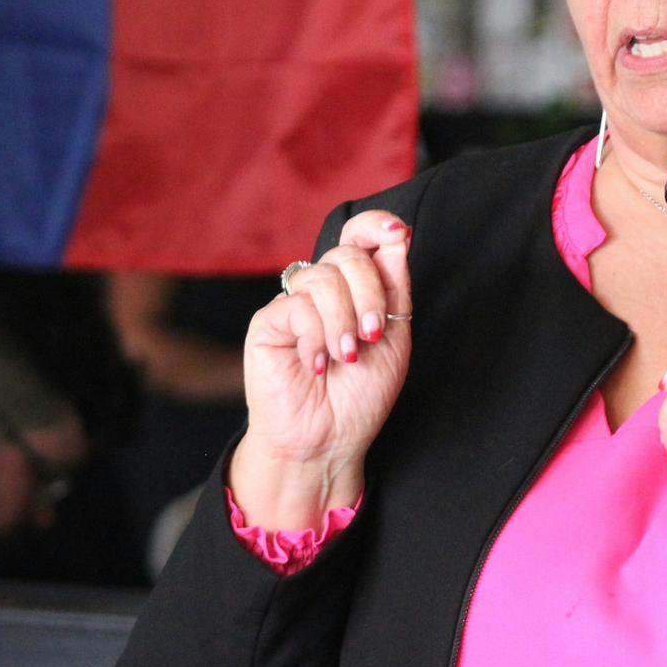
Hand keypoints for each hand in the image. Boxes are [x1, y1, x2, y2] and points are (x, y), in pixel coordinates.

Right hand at [231, 212, 412, 527]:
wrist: (329, 440)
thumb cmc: (361, 395)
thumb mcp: (394, 337)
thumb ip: (394, 286)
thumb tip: (397, 233)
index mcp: (357, 288)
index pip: (360, 236)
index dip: (376, 225)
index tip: (396, 232)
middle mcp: (324, 289)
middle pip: (347, 254)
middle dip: (369, 294)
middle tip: (371, 337)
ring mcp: (295, 303)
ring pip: (323, 278)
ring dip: (343, 321)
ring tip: (346, 357)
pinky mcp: (268, 323)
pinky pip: (297, 306)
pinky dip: (316, 337)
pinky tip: (318, 364)